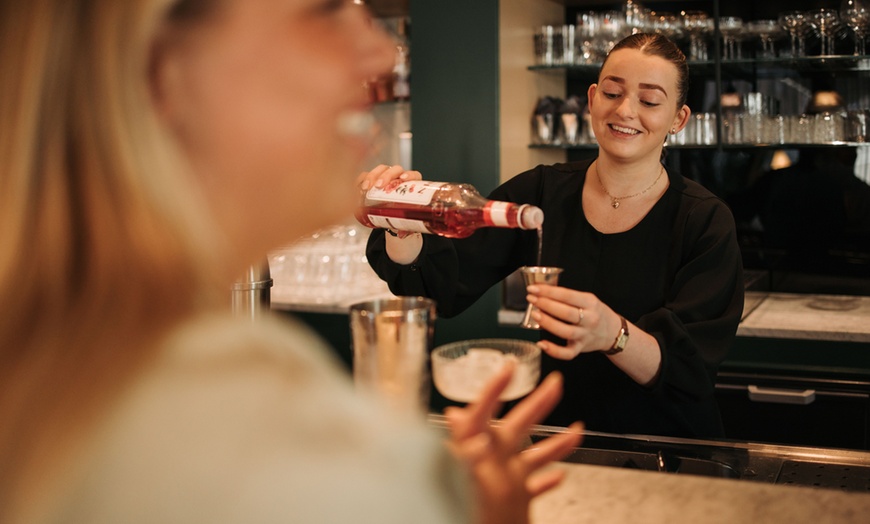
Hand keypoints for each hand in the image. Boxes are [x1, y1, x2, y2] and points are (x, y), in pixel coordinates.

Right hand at [357, 164, 422, 238]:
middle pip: (395, 170)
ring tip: (366, 188)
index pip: (413, 175)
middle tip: (379, 186)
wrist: (391, 214)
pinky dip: (362, 179)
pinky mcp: (373, 180)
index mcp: (411, 185)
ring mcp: (385, 177)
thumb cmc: (402, 214)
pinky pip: (366, 175)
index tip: (404, 179)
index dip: (409, 174)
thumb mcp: (406, 221)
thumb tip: (401, 234)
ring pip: (380, 170)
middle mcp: (399, 178)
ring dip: (372, 176)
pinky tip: (358, 187)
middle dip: (386, 176)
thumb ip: (406, 228)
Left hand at [445, 363, 582, 523]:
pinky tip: (561, 475)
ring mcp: (506, 483)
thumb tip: (455, 416)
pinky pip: (535, 488)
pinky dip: (549, 480)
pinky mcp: (514, 504)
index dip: (494, 388)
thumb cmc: (461, 512)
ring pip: (534, 457)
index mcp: (478, 456)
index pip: (482, 413)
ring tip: (577, 429)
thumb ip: (459, 447)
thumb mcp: (458, 478)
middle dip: (538, 404)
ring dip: (556, 443)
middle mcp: (493, 465)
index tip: (509, 368)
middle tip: (555, 383)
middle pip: (518, 426)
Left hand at [525, 284, 620, 359]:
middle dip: (546, 304)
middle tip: (532, 299)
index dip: (549, 291)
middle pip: (566, 313)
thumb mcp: (588, 299)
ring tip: (535, 315)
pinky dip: (554, 350)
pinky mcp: (581, 348)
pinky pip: (567, 353)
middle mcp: (589, 319)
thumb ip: (569, 297)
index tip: (534, 289)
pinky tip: (541, 344)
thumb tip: (543, 291)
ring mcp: (585, 335)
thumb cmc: (597, 313)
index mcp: (590, 303)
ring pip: (565, 331)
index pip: (567, 295)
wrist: (613, 332)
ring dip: (548, 323)